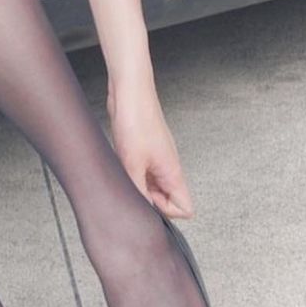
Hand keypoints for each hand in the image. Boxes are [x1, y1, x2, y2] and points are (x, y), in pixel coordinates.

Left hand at [106, 80, 194, 218]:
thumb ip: (139, 193)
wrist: (129, 92)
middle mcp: (168, 168)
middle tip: (131, 190)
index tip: (147, 204)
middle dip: (150, 203)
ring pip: (153, 188)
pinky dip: (133, 176)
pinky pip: (143, 174)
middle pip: (168, 200)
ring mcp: (156, 160)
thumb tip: (141, 214)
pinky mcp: (143, 152)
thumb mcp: (132, 164)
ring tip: (124, 175)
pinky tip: (120, 167)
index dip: (167, 213)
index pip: (185, 208)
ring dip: (139, 188)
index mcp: (173, 173)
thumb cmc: (135, 121)